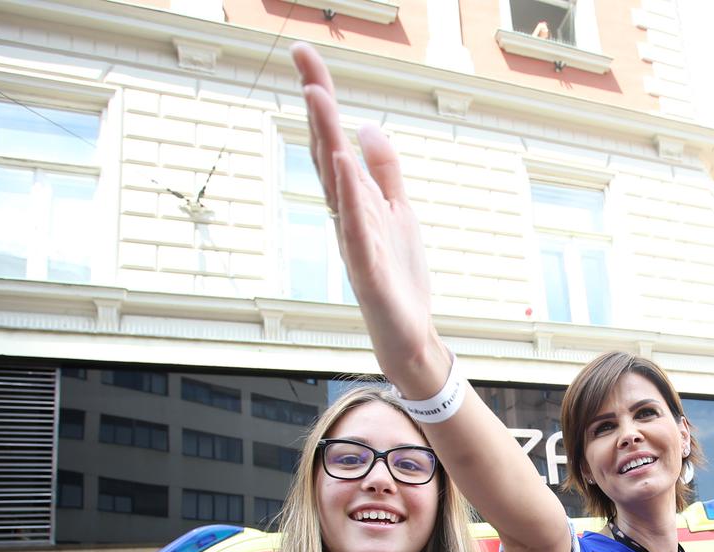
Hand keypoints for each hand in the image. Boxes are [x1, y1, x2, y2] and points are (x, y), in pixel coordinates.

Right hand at [292, 43, 439, 381]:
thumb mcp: (399, 212)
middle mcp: (347, 214)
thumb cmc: (400, 278)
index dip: (322, 97)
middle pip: (327, 150)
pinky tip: (343, 166)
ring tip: (318, 96)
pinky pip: (356, 227)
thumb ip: (384, 171)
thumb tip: (366, 125)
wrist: (410, 335)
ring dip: (326, 138)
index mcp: (354, 200)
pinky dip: (350, 197)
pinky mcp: (369, 269)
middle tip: (302, 57)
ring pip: (336, 183)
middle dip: (317, 104)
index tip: (306, 54)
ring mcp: (354, 240)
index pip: (333, 140)